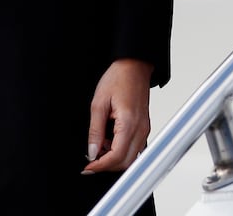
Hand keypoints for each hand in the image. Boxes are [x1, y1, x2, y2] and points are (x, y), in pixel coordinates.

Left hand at [83, 57, 154, 173]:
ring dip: (115, 158)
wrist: (134, 66)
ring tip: (99, 147)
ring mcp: (144, 129)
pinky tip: (110, 141)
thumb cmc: (118, 78)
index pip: (116, 156)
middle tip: (91, 161)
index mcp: (128, 123)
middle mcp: (140, 129)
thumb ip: (95, 131)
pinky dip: (122, 151)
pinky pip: (135, 148)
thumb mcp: (98, 103)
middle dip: (107, 166)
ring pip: (132, 157)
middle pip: (126, 162)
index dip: (100, 166)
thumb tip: (92, 152)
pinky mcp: (144, 127)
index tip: (88, 167)